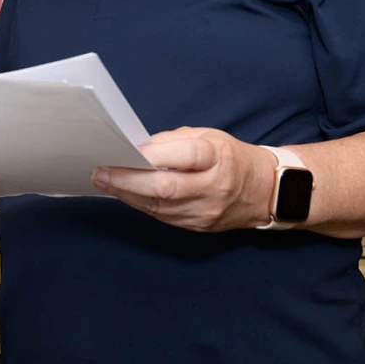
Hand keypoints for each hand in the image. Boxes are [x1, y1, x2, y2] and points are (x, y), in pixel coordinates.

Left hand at [92, 127, 275, 231]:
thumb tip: (138, 147)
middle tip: (101, 173)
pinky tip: (125, 193)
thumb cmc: (230, 157)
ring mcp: (206, 211)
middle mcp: (214, 187)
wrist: (263, 191)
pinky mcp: (198, 226)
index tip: (126, 150)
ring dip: (128, 194)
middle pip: (166, 188)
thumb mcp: (208, 136)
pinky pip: (163, 216)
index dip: (153, 155)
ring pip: (159, 206)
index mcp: (219, 158)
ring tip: (105, 181)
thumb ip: (172, 141)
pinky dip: (141, 204)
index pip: (185, 156)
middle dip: (127, 180)